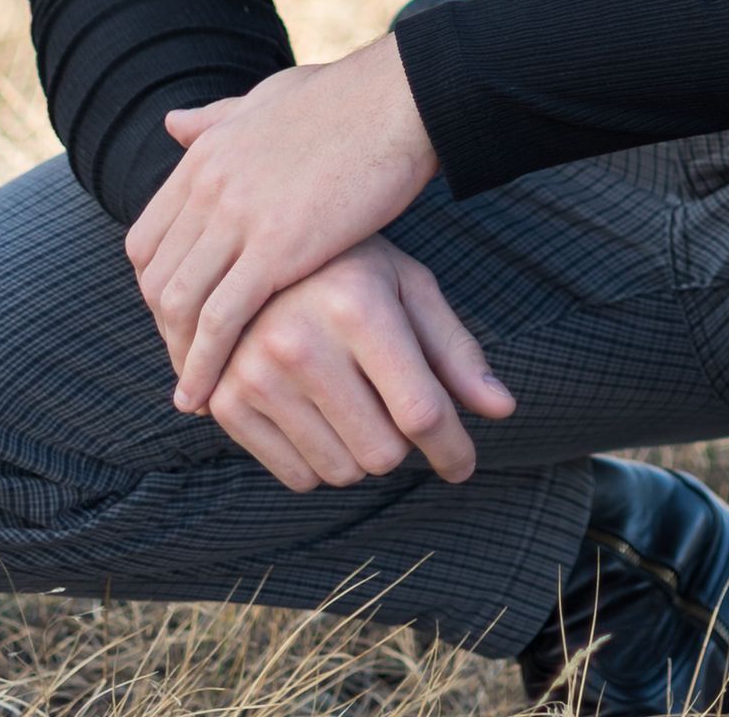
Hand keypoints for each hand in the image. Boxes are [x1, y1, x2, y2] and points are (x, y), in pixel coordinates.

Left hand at [126, 33, 441, 414]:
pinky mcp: (275, 249)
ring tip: (196, 393)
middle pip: (156, 278)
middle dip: (165, 329)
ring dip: (180, 355)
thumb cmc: (346, 99)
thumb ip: (217, 117)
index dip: (156, 287)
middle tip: (186, 364)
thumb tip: (172, 123)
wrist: (397, 100)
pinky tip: (211, 393)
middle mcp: (208, 187)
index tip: (178, 319)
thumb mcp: (265, 97)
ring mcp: (237, 217)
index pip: (146, 240)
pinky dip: (206, 363)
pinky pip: (221, 319)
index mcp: (205, 156)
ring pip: (179, 304)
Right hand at [209, 235, 515, 491]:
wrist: (254, 251)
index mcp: (356, 306)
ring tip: (352, 401)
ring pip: (341, 472)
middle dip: (401, 444)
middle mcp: (300, 341)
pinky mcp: (225, 400)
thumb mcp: (409, 288)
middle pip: (382, 454)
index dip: (453, 449)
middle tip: (392, 406)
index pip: (419, 411)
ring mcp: (254, 373)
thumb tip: (503, 410)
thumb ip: (455, 351)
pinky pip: (297, 478)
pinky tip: (315, 412)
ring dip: (359, 453)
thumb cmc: (349, 270)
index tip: (462, 465)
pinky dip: (318, 460)